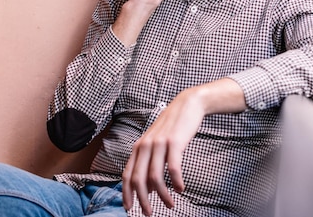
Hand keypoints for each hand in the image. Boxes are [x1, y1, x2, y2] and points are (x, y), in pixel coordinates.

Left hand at [121, 79, 246, 215]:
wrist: (186, 105)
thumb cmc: (171, 127)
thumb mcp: (155, 143)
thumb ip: (149, 163)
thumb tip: (149, 188)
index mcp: (138, 147)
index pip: (127, 174)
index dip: (126, 193)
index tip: (129, 208)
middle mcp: (145, 146)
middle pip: (138, 179)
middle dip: (142, 200)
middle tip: (148, 213)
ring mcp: (159, 144)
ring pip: (155, 177)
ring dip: (162, 195)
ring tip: (170, 204)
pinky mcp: (174, 143)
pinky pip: (173, 168)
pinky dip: (176, 181)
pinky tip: (181, 189)